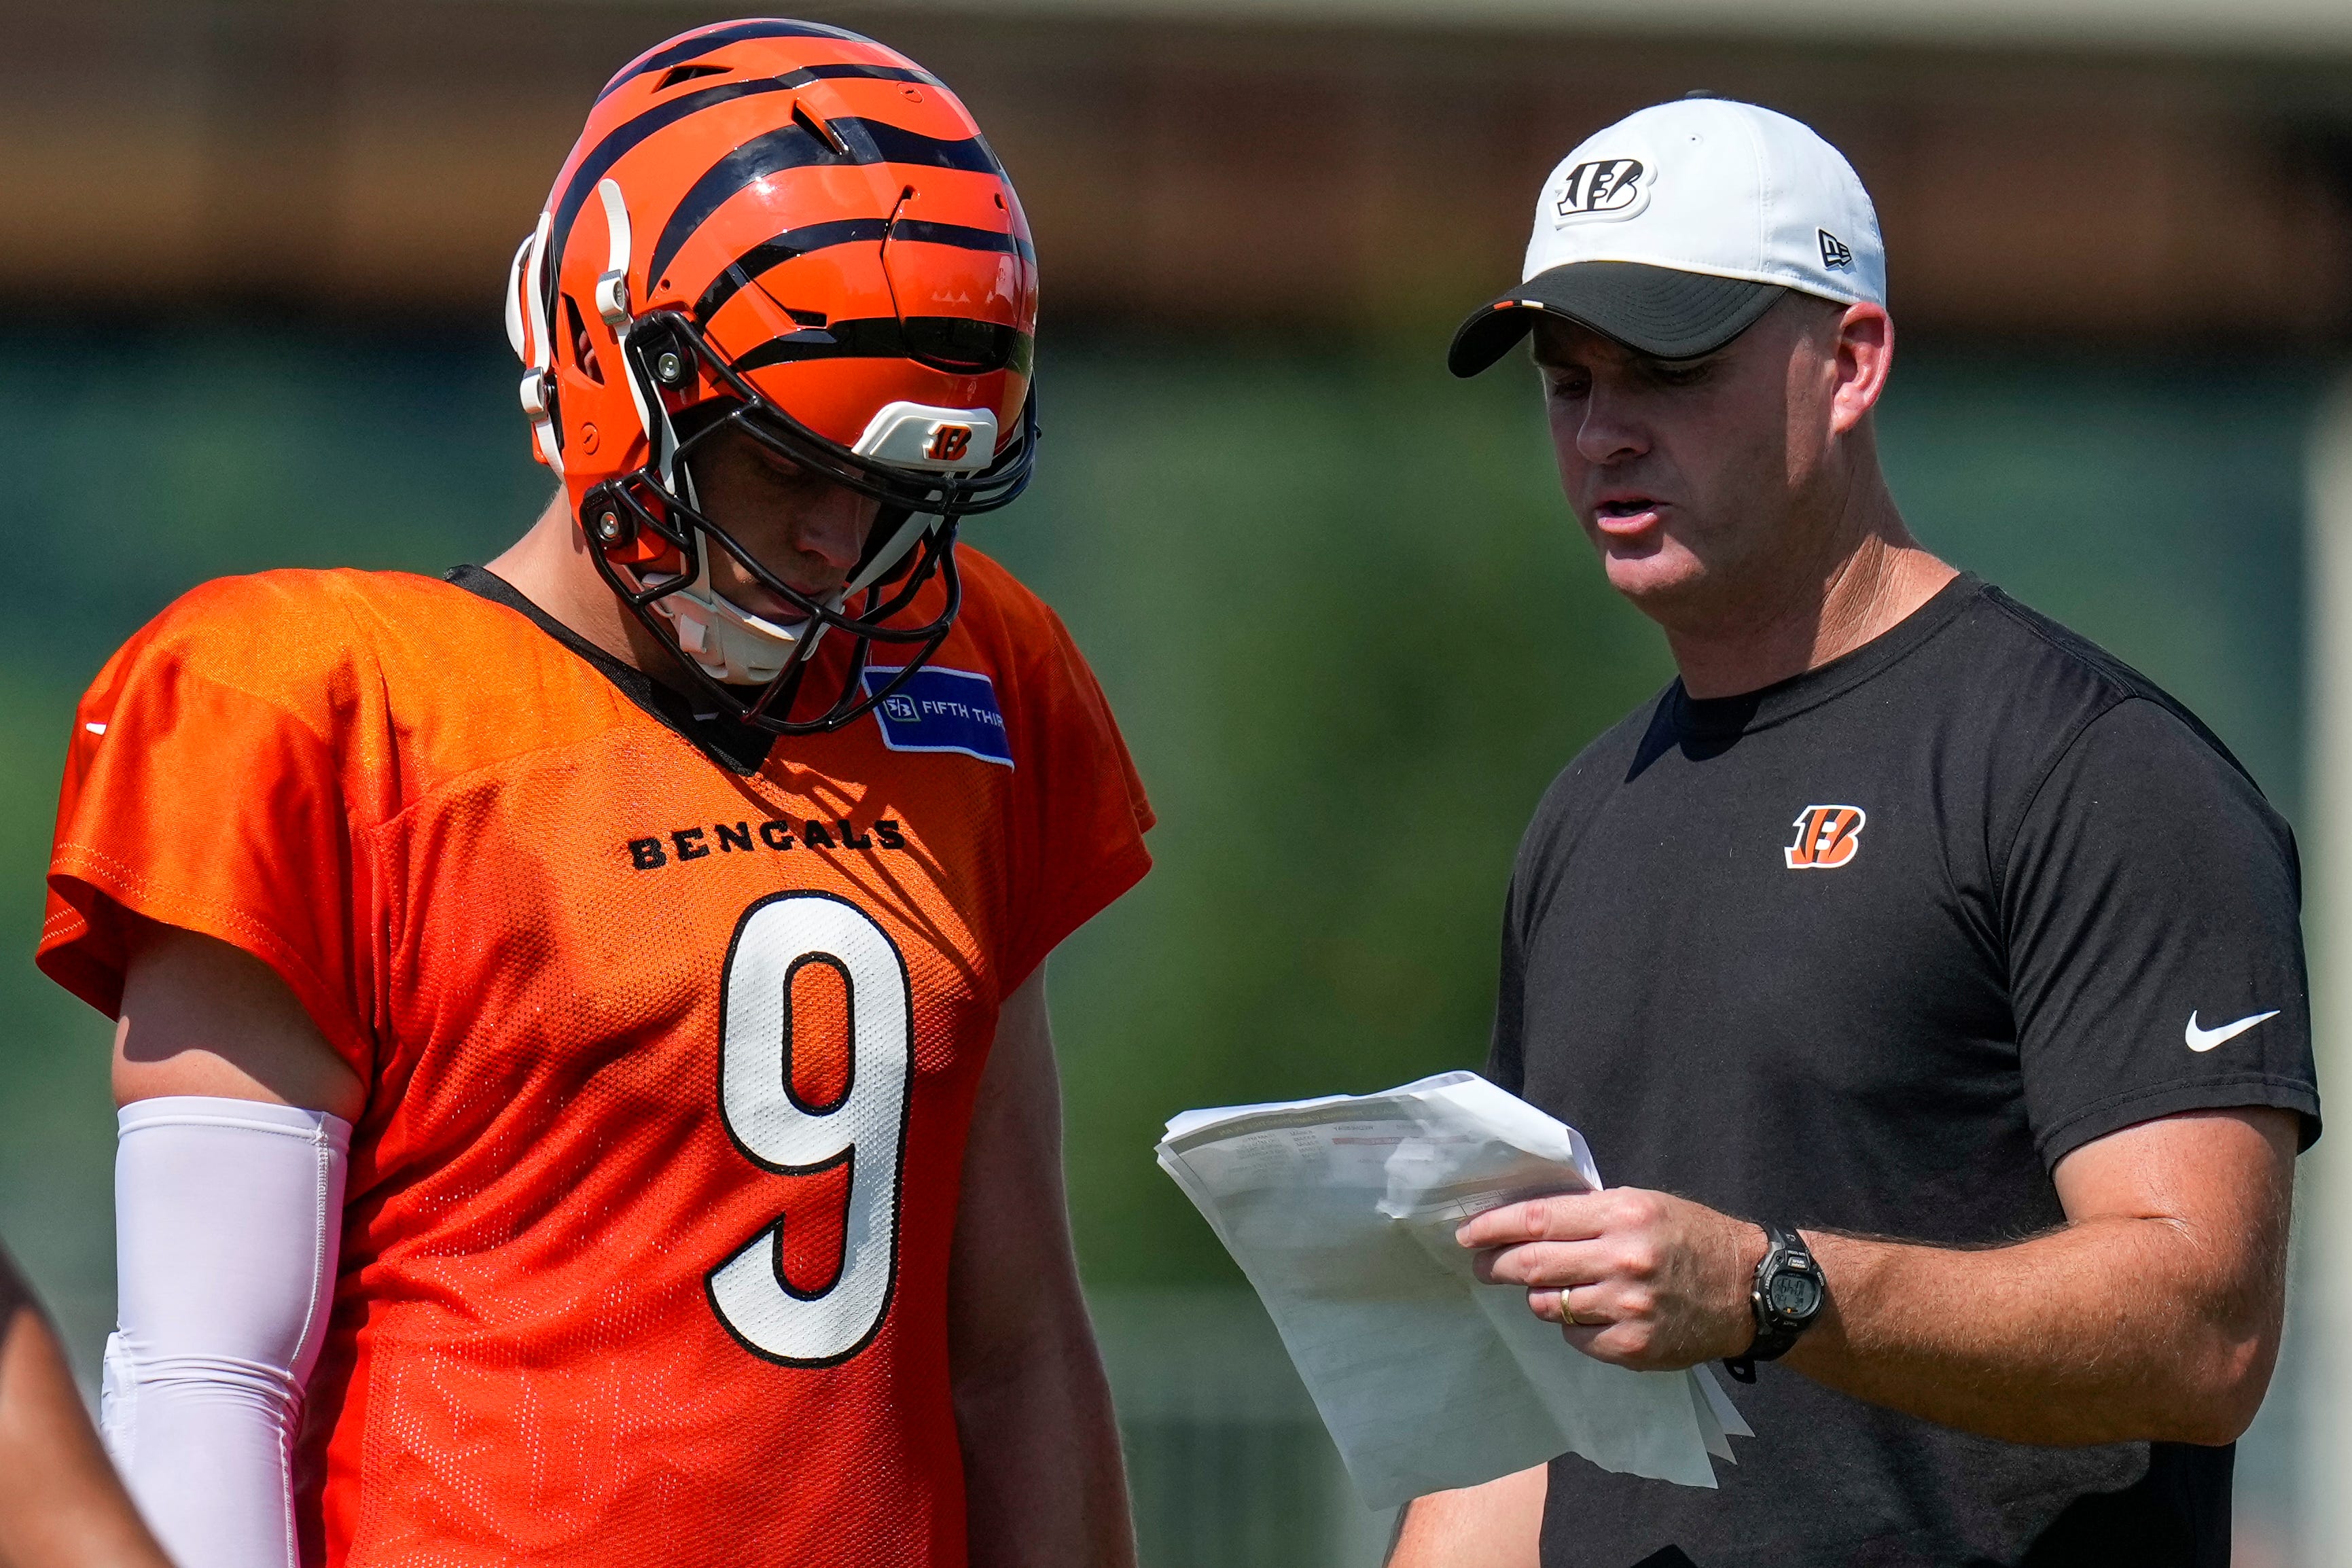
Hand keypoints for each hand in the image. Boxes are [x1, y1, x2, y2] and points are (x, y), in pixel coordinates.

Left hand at [1456, 1189, 1764, 1370]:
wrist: (1748, 1289)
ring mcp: (1627, 1307)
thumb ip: (1587, 1214)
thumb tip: (1522, 1222)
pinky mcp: (1633, 1347)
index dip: (1493, 1227)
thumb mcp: (1642, 1204)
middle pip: (1532, 1265)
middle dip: (1496, 1265)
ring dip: (1538, 1296)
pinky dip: (1572, 1325)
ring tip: (1549, 1287)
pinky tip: (1590, 1312)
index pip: (1537, 1219)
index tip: (1468, 1233)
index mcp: (1622, 1214)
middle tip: (1482, 1265)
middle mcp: (1622, 1260)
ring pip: (1547, 1304)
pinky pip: (1575, 1337)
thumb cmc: (1689, 1238)